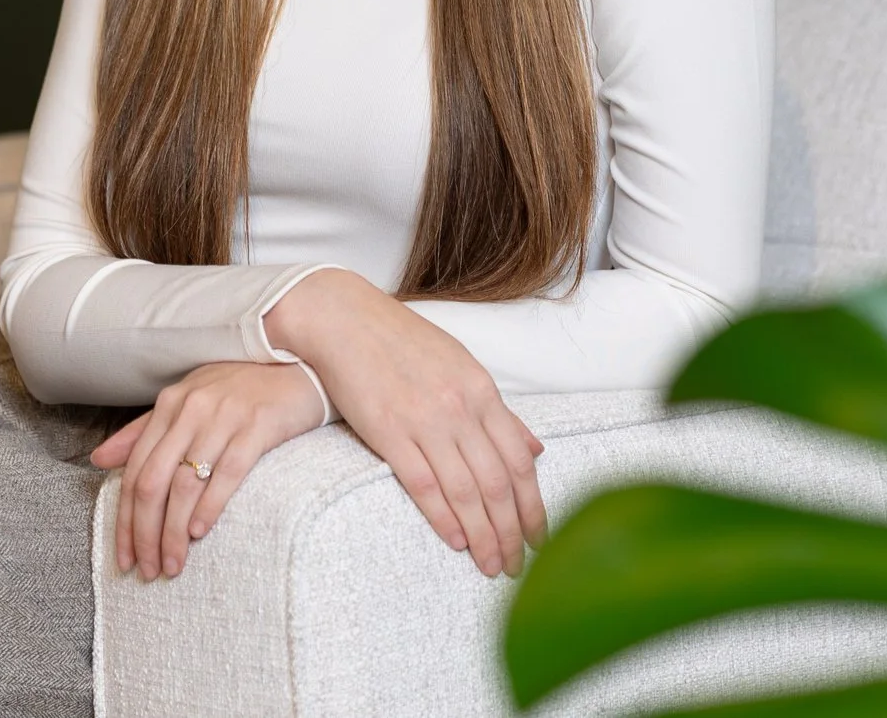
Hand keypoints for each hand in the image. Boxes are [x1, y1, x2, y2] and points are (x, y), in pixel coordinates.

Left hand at [90, 360, 325, 580]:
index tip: (125, 557)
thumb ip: (144, 430)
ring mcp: (224, 416)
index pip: (135, 471)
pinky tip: (199, 532)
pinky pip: (226, 473)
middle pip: (153, 482)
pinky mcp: (257, 426)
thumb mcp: (189, 401)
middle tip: (148, 571)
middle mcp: (191, 408)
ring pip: (185, 484)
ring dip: (174, 532)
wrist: (301, 363)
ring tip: (174, 564)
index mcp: (170, 404)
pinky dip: (209, 507)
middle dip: (145, 534)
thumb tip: (98, 459)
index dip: (125, 520)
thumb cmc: (242, 389)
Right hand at [266, 269, 546, 576]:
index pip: (520, 461)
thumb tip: (536, 448)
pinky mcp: (388, 431)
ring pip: (466, 491)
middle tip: (520, 567)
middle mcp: (460, 407)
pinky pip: (423, 484)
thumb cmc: (403, 342)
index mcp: (482, 390)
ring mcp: (425, 419)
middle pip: (498, 483)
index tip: (541, 540)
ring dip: (483, 535)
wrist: (345, 319)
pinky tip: (456, 542)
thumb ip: (498, 411)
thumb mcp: (461, 366)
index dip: (534, 506)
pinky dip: (443, 517)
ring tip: (492, 566)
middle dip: (513, 531)